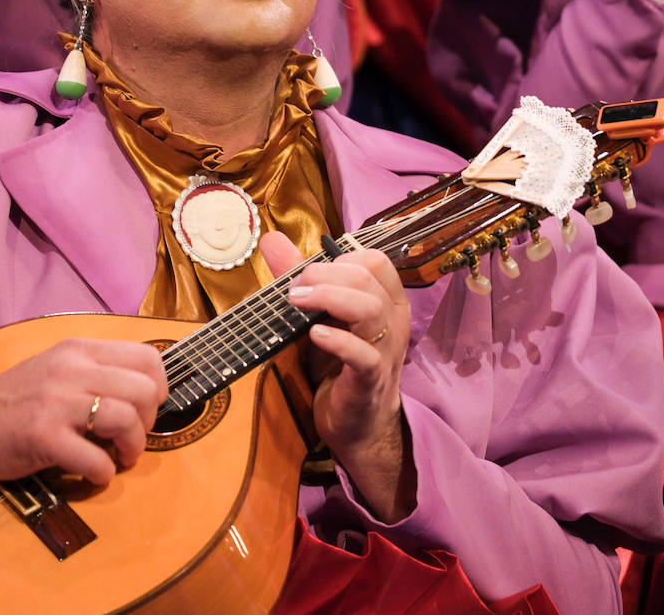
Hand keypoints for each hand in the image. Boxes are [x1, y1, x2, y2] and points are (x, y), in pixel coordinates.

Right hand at [0, 338, 167, 494]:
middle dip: (150, 421)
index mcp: (79, 350)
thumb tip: (147, 391)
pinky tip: (93, 475)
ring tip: (119, 457)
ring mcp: (57, 402)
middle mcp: (71, 369)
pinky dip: (103, 474)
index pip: (147, 357)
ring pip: (127, 419)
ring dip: (132, 448)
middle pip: (145, 389)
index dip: (159, 387)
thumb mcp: (58, 368)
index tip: (147, 407)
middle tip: (131, 437)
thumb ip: (98, 371)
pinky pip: (95, 459)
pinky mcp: (43, 437)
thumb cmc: (16, 401)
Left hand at [261, 232, 414, 520]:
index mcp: (386, 301)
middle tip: (293, 288)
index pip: (375, 261)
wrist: (358, 424)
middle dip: (325, 274)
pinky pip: (363, 355)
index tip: (308, 273)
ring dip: (329, 297)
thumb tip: (272, 239)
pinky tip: (316, 335)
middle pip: (369, 277)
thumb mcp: (320, 315)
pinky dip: (338, 340)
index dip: (339, 258)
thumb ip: (301, 277)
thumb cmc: (340, 365)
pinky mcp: (370, 380)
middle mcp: (392, 321)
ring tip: (297, 301)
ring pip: (371, 308)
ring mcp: (385, 351)